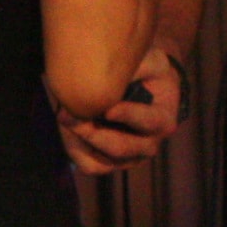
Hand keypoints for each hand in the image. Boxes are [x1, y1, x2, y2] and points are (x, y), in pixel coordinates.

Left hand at [58, 46, 184, 174]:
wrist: (141, 87)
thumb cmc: (146, 72)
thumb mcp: (150, 62)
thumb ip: (137, 65)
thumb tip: (113, 72)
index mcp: (163, 120)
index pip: (147, 121)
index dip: (128, 115)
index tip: (108, 109)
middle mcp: (148, 145)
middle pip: (119, 147)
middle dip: (91, 132)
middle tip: (67, 114)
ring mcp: (129, 158)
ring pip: (100, 161)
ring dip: (77, 141)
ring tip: (63, 115)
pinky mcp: (110, 163)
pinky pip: (88, 165)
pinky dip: (74, 148)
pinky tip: (66, 127)